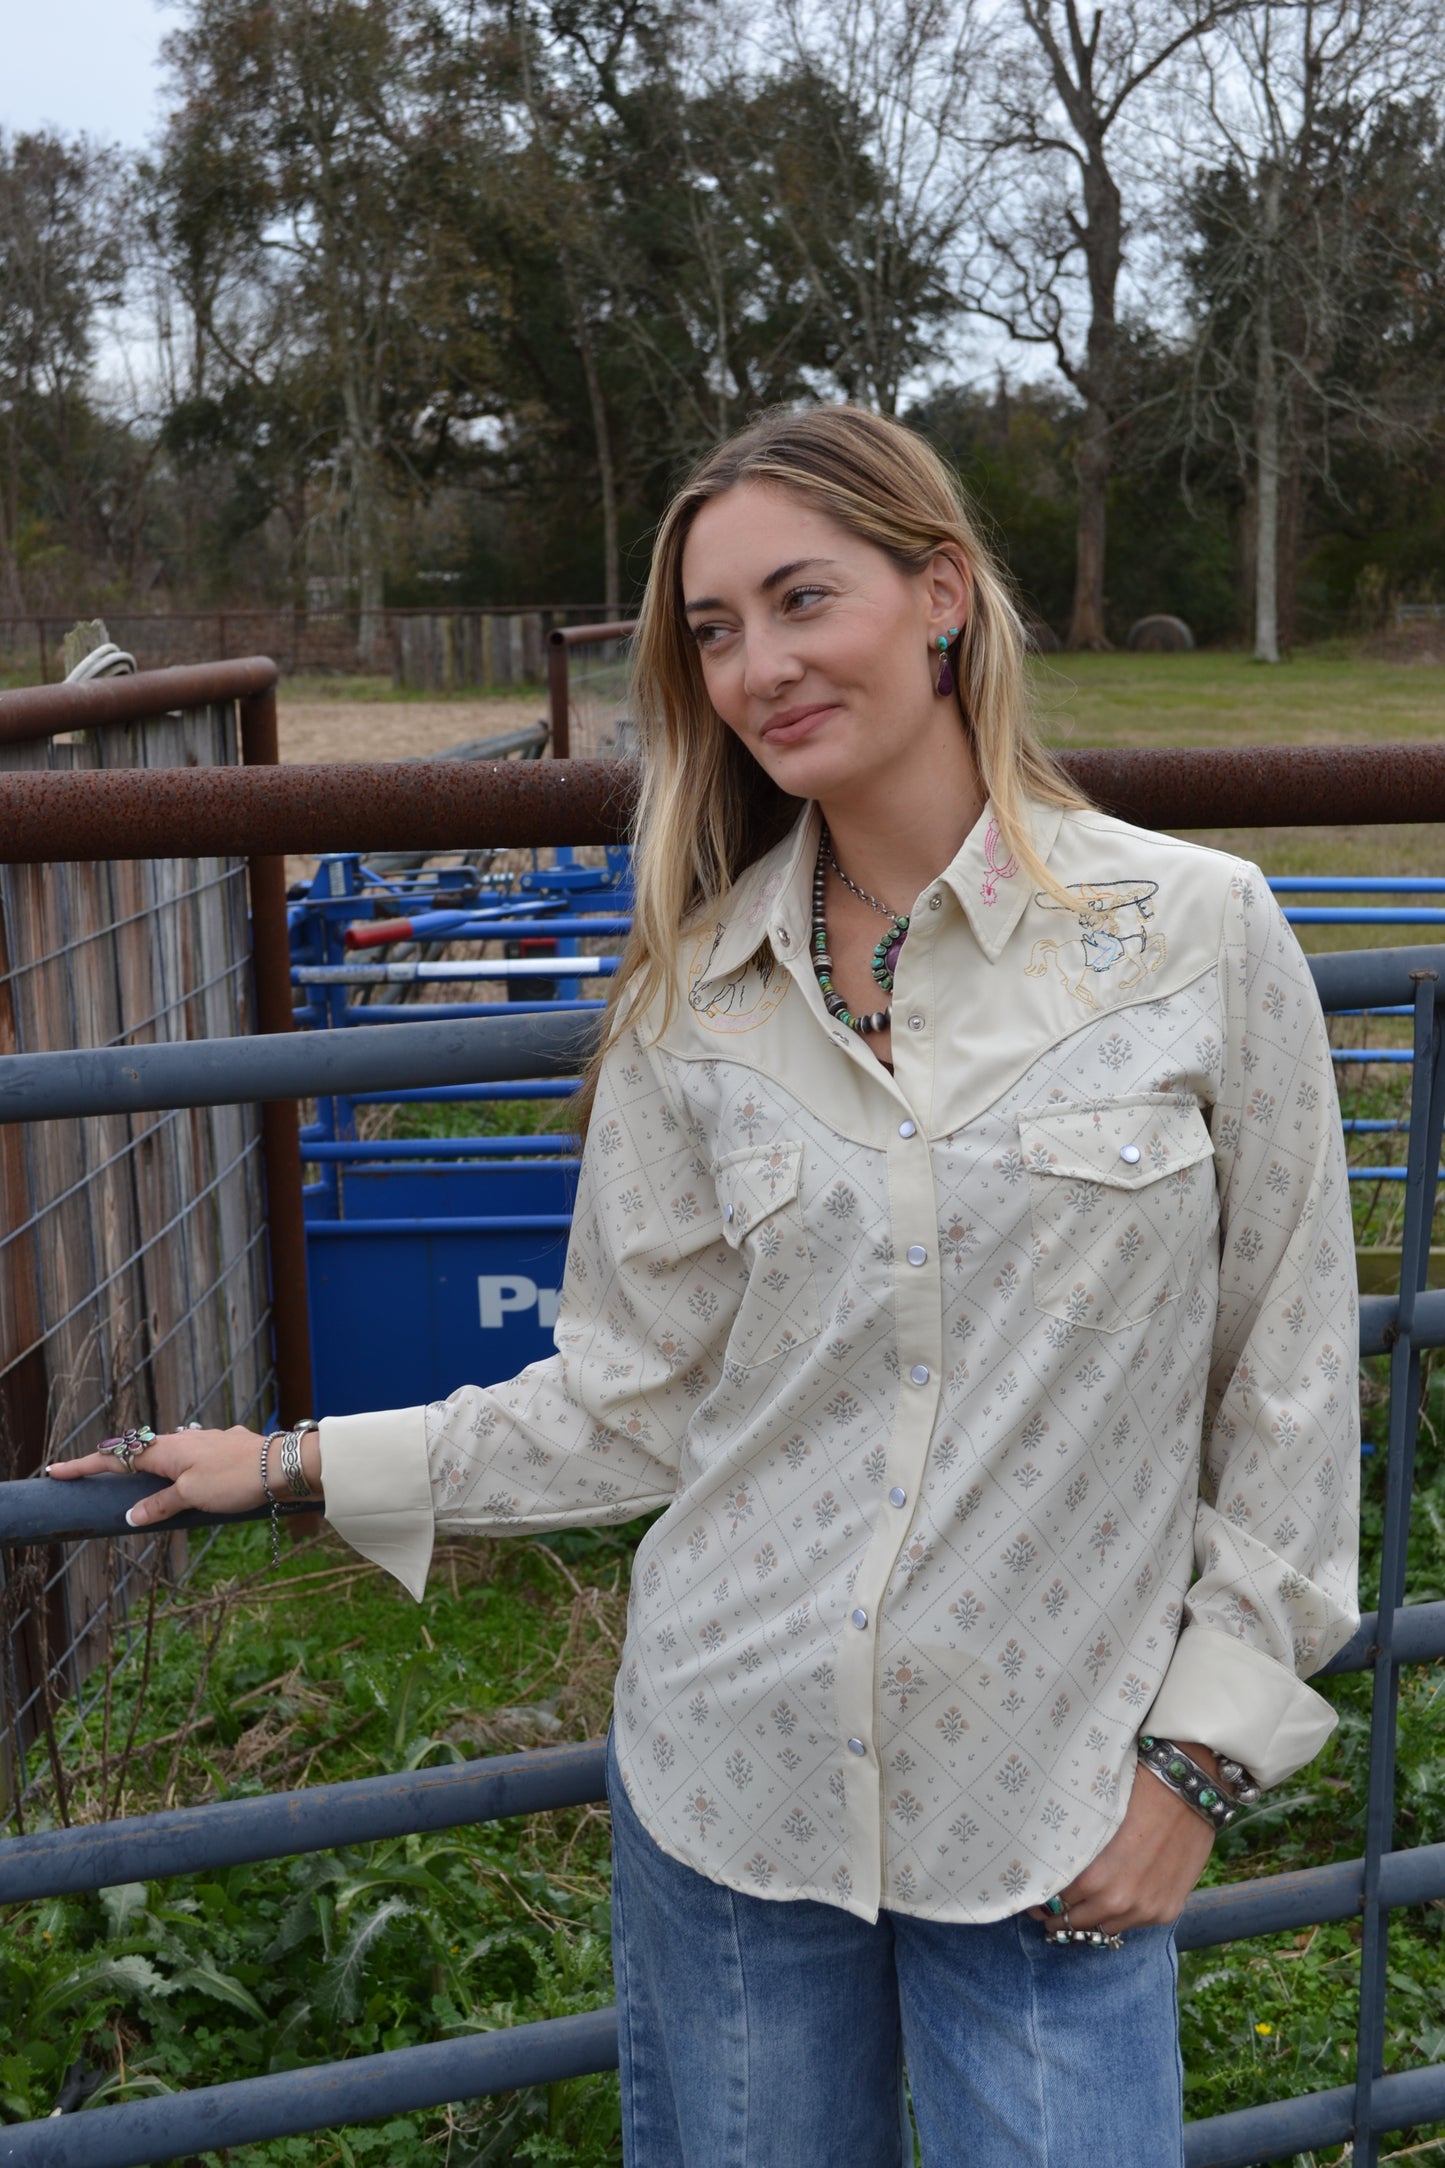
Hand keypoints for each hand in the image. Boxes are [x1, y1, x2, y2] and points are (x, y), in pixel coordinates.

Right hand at [43, 1426, 318, 1527]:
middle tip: (90, 1471)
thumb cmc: (234, 1479)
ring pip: (169, 1451)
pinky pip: (194, 1455)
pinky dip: (181, 1463)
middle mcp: (183, 1440)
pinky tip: (192, 1467)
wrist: (283, 1464)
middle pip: (140, 1452)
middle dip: (115, 1462)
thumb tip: (130, 1515)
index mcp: (167, 1450)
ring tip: (134, 1470)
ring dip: (149, 1461)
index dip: (86, 1466)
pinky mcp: (226, 1447)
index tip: (57, 1471)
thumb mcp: (191, 1496)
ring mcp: (206, 1441)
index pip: (118, 1459)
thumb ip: (160, 1505)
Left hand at [1029, 1742, 1217, 1932]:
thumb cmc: (1133, 1794)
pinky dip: (1122, 1915)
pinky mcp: (1167, 1911)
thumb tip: (1053, 1870)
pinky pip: (1134, 1924)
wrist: (1184, 1790)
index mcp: (1093, 1878)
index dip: (1043, 1900)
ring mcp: (1145, 1910)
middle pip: (1076, 1923)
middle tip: (1049, 1912)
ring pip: (1105, 1928)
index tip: (1035, 1900)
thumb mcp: (1092, 1822)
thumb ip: (1074, 1854)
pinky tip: (1114, 1900)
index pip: (1055, 1903)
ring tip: (1081, 1908)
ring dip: (1092, 1919)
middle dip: (1061, 1917)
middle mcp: (1119, 1901)